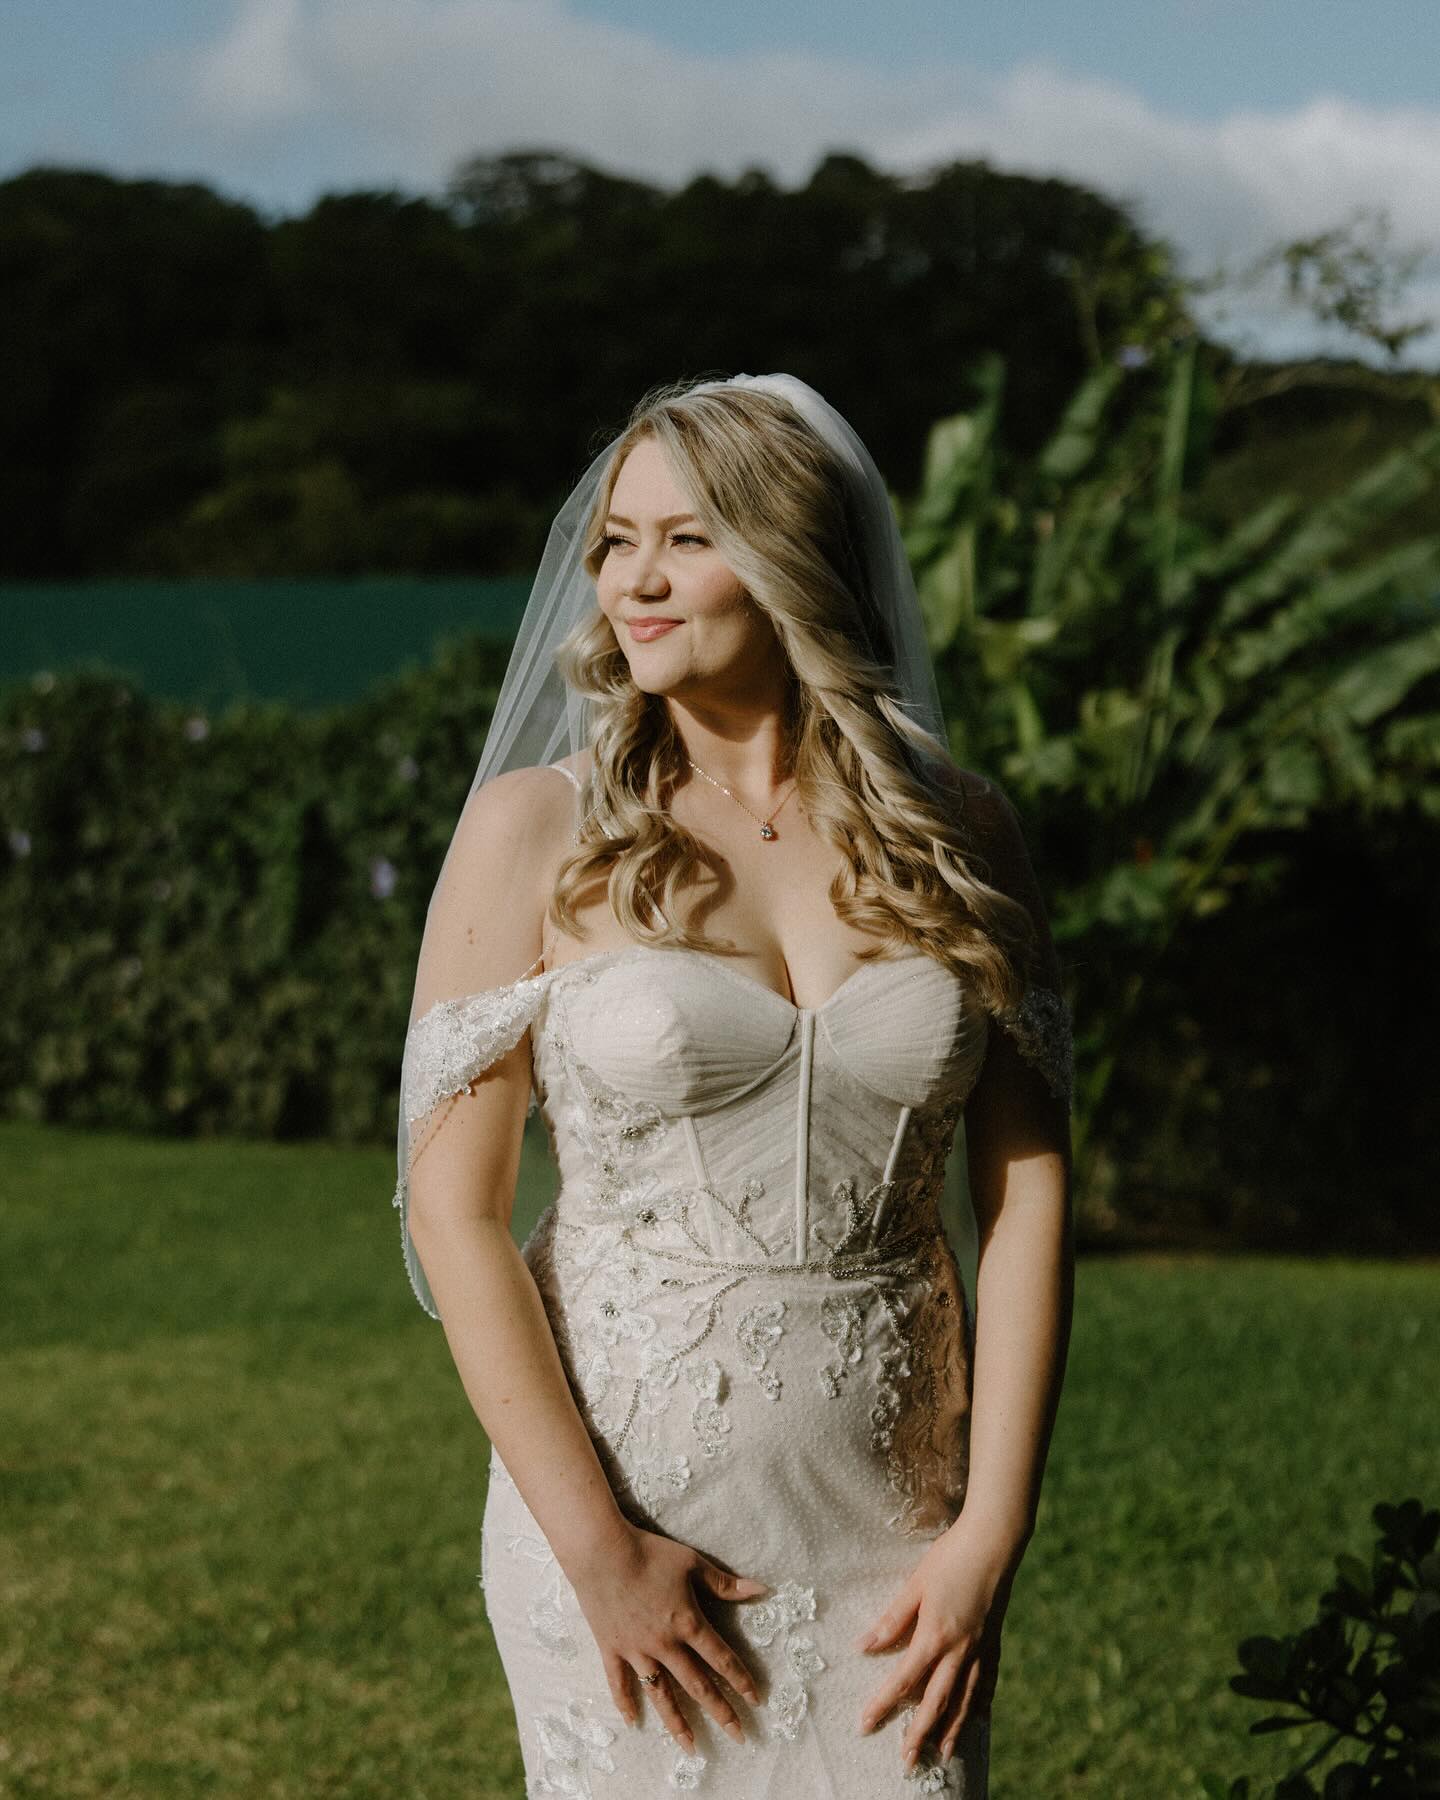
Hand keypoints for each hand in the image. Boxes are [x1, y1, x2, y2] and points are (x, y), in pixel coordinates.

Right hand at [567, 1520, 769, 1753]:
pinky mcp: (612, 1649)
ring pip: (661, 1694)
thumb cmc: (650, 1554)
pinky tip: (633, 1721)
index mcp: (688, 1623)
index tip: (756, 1701)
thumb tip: (760, 1588)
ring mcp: (637, 1651)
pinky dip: (625, 1703)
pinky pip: (619, 1683)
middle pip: (698, 1685)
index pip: (721, 1659)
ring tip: (691, 1747)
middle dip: (721, 1712)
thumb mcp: (692, 1563)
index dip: (741, 1680)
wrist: (602, 1552)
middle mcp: (665, 1645)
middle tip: (738, 1736)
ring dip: (678, 1722)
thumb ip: (724, 1583)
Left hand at [854, 1525, 1016, 1769]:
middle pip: (937, 1701)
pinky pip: (987, 1683)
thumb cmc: (950, 1556)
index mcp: (936, 1634)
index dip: (883, 1703)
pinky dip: (981, 1705)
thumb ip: (892, 1619)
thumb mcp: (915, 1584)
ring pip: (966, 1700)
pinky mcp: (994, 1642)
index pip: (904, 1679)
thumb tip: (863, 1646)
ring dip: (953, 1729)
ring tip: (943, 1753)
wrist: (995, 1541)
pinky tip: (977, 1718)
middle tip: (908, 1761)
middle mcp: (961, 1649)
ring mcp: (981, 1648)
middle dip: (920, 1733)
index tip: (865, 1724)